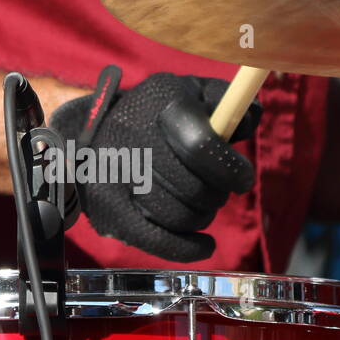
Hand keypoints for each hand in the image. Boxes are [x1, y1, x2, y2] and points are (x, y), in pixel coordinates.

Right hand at [51, 66, 258, 260]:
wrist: (92, 131)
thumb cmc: (158, 115)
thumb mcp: (192, 91)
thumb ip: (227, 100)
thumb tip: (246, 125)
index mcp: (160, 102)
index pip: (200, 146)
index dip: (229, 169)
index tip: (242, 179)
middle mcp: (132, 136)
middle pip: (192, 188)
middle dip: (216, 196)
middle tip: (217, 193)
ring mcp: (115, 174)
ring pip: (178, 216)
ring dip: (201, 217)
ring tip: (201, 207)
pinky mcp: (107, 207)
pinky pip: (155, 240)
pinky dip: (187, 248)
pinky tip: (204, 245)